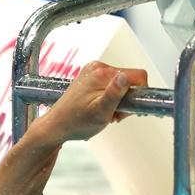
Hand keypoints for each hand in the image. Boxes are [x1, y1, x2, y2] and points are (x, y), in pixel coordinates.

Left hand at [34, 61, 148, 142]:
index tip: (128, 108)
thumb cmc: (75, 122)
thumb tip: (126, 77)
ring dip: (118, 101)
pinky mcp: (91, 79)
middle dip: (127, 99)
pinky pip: (111, 86)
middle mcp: (97, 68)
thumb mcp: (100, 111)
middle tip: (113, 114)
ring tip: (105, 113)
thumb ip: (115, 93)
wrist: (56, 127)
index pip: (138, 76)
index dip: (139, 94)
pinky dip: (110, 99)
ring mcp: (93, 72)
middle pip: (130, 80)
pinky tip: (100, 109)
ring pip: (122, 85)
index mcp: (101, 72)